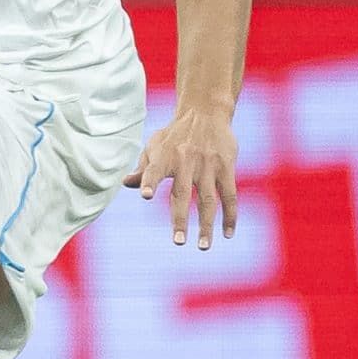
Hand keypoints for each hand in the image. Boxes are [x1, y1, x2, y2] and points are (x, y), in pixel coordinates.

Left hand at [126, 105, 237, 249]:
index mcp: (164, 155)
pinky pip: (230, 196)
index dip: (148, 181)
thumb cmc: (174, 134)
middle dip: (180, 219)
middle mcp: (186, 161)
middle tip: (178, 242)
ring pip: (208, 200)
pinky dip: (230, 215)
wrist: (205, 112)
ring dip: (207, 225)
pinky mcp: (227, 168)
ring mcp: (208, 166)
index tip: (145, 195)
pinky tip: (227, 233)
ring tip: (203, 246)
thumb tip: (127, 184)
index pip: (153, 169)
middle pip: (182, 194)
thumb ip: (143, 167)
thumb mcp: (154, 145)